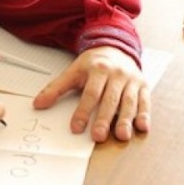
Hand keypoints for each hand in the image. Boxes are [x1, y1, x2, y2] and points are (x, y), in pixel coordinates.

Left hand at [33, 46, 149, 142]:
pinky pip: (145, 101)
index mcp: (98, 69)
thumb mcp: (74, 71)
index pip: (90, 93)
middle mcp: (117, 74)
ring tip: (121, 136)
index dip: (82, 111)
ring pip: (129, 102)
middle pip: (110, 99)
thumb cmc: (94, 63)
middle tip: (98, 136)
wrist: (116, 47)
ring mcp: (131, 80)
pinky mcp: (143, 86)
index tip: (76, 128)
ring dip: (125, 120)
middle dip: (104, 119)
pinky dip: (145, 115)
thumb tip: (38, 104)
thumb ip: (56, 88)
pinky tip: (142, 127)